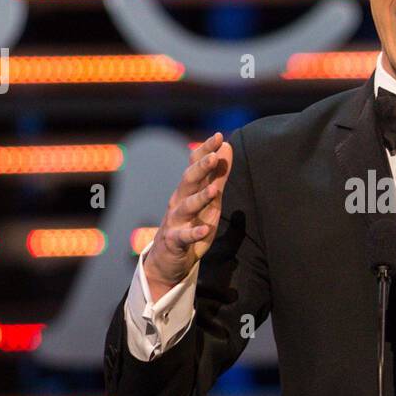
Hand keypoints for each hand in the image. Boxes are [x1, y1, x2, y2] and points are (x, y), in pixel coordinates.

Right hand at [143, 131, 231, 299]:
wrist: (168, 259)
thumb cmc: (191, 224)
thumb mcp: (209, 200)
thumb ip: (219, 175)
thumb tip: (227, 147)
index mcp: (189, 190)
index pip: (195, 165)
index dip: (205, 150)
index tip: (219, 136)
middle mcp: (180, 201)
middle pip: (188, 181)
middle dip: (201, 168)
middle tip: (214, 156)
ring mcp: (175, 221)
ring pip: (186, 206)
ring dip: (200, 198)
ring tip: (214, 190)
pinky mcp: (174, 241)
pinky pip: (183, 236)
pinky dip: (194, 233)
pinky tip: (204, 230)